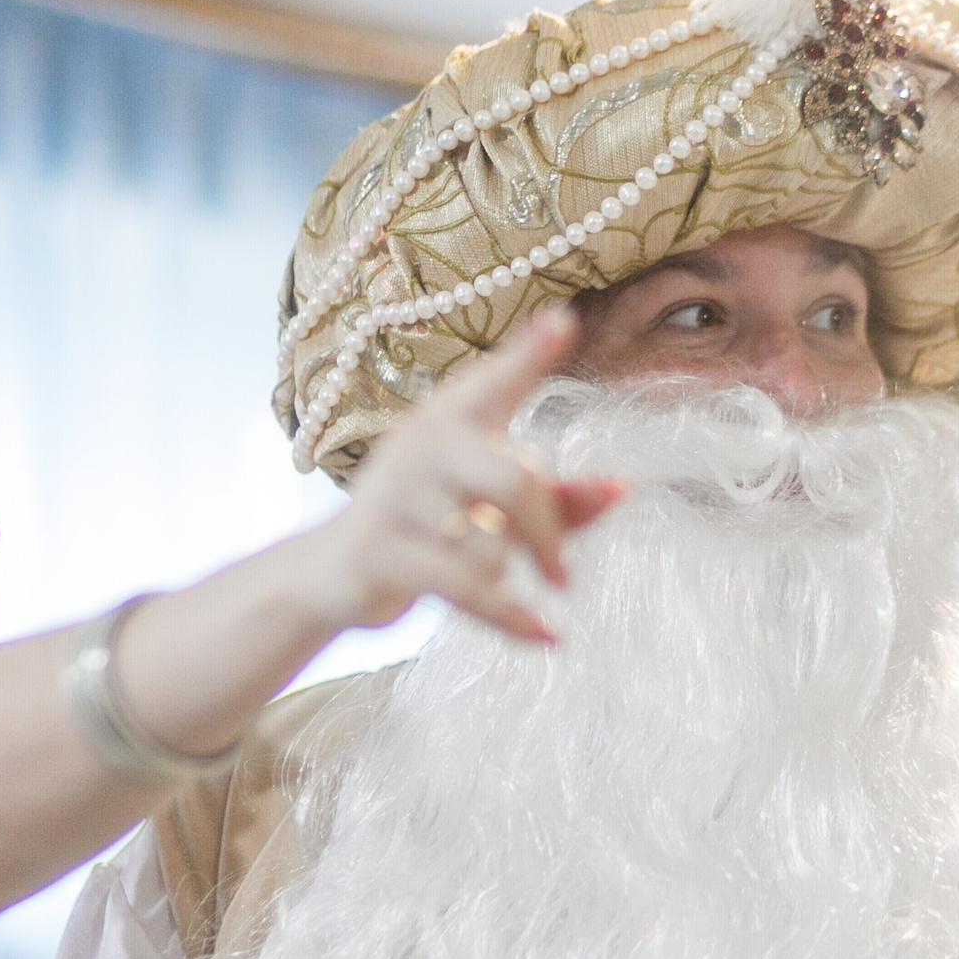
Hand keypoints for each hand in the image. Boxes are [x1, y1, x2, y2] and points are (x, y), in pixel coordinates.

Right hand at [314, 305, 625, 643]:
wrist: (335, 572)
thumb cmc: (431, 526)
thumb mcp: (494, 509)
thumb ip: (559, 500)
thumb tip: (623, 489)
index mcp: (452, 417)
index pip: (494, 380)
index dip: (528, 353)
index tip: (565, 321)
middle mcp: (421, 443)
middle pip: (514, 481)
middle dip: (548, 534)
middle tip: (564, 576)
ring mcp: (393, 494)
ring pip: (488, 544)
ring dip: (503, 576)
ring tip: (492, 581)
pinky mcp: (378, 549)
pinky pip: (464, 587)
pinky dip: (510, 617)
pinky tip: (546, 636)